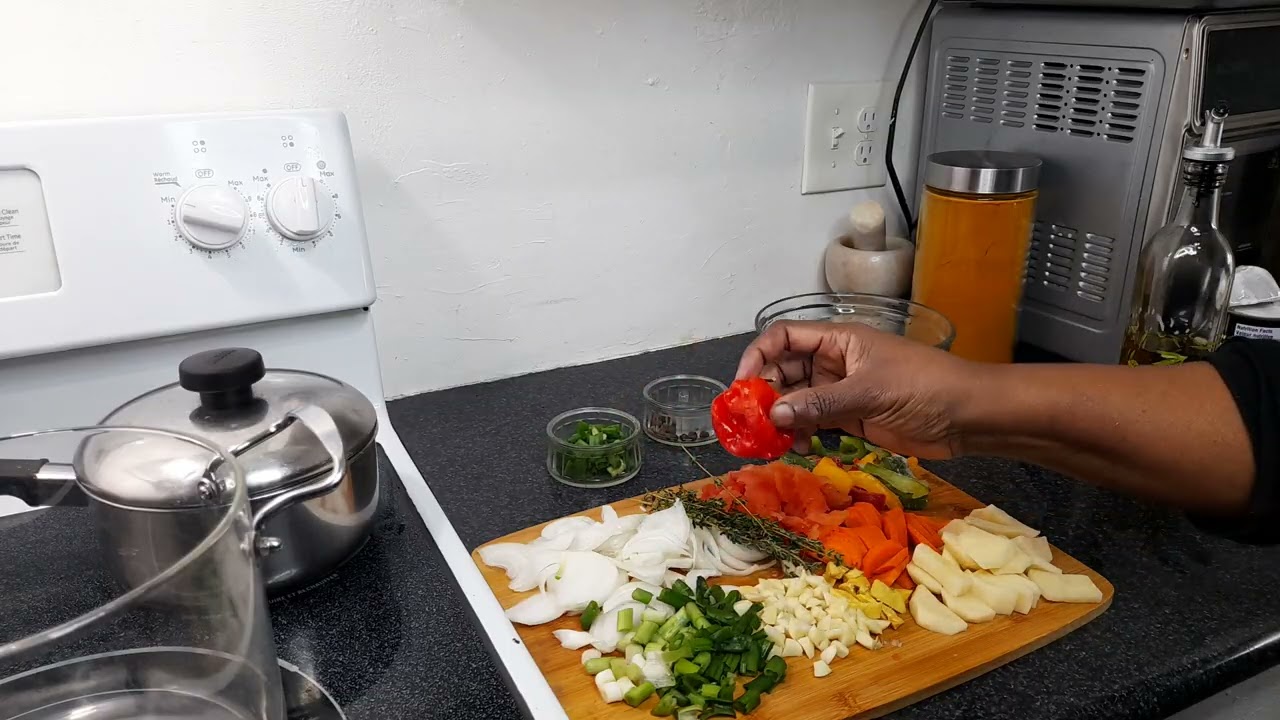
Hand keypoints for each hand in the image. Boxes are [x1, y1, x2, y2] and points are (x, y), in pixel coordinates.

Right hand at [735, 321, 977, 458]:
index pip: (783, 337)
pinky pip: (812, 423)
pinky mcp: (850, 419)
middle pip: (783, 371)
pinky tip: (799, 449)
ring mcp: (840, 391)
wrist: (968, 416)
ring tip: (776, 442)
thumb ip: (820, 403)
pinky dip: (800, 435)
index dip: (758, 356)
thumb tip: (773, 414)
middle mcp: (833, 362)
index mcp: (838, 339)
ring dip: (781, 420)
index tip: (743, 385)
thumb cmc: (924, 387)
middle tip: (755, 424)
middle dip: (765, 394)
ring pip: (795, 401)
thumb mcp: (869, 391)